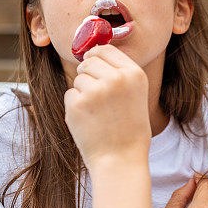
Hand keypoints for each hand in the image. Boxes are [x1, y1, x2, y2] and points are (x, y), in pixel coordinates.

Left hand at [64, 44, 150, 170]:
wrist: (121, 159)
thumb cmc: (129, 128)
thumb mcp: (137, 93)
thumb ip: (120, 72)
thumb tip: (92, 52)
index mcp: (134, 73)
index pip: (105, 49)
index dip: (96, 56)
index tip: (93, 64)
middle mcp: (116, 78)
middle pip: (89, 61)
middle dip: (88, 74)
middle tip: (97, 96)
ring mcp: (95, 91)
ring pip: (78, 78)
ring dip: (82, 92)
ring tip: (97, 112)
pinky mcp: (77, 104)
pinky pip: (70, 94)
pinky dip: (75, 106)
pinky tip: (88, 120)